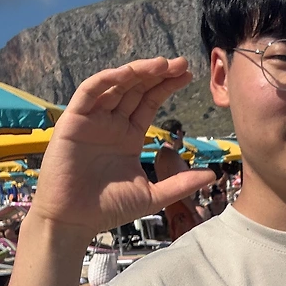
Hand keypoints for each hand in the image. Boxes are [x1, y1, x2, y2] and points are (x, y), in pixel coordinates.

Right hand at [31, 57, 214, 239]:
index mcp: (128, 136)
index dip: (167, 87)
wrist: (73, 221)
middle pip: (136, 89)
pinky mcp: (73, 121)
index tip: (188, 75)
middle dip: (158, 74)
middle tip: (181, 63)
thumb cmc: (107, 209)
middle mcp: (110, 124)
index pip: (149, 102)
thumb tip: (212, 176)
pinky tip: (127, 72)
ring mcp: (92, 120)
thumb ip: (181, 184)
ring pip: (115, 85)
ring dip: (137, 71)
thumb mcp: (152, 195)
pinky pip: (89, 92)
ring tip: (161, 64)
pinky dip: (107, 79)